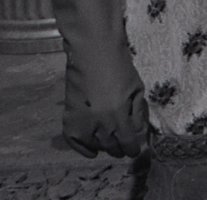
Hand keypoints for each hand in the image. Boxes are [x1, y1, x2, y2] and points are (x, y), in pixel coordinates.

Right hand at [61, 40, 148, 157]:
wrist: (93, 54)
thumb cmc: (120, 68)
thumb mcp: (137, 90)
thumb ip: (138, 113)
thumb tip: (138, 132)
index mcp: (119, 115)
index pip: (128, 143)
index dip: (133, 148)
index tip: (134, 150)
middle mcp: (100, 123)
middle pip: (112, 147)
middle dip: (120, 149)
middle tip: (124, 147)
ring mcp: (82, 123)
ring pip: (96, 146)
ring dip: (105, 147)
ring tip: (111, 143)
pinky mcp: (68, 120)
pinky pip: (75, 142)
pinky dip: (83, 149)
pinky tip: (92, 152)